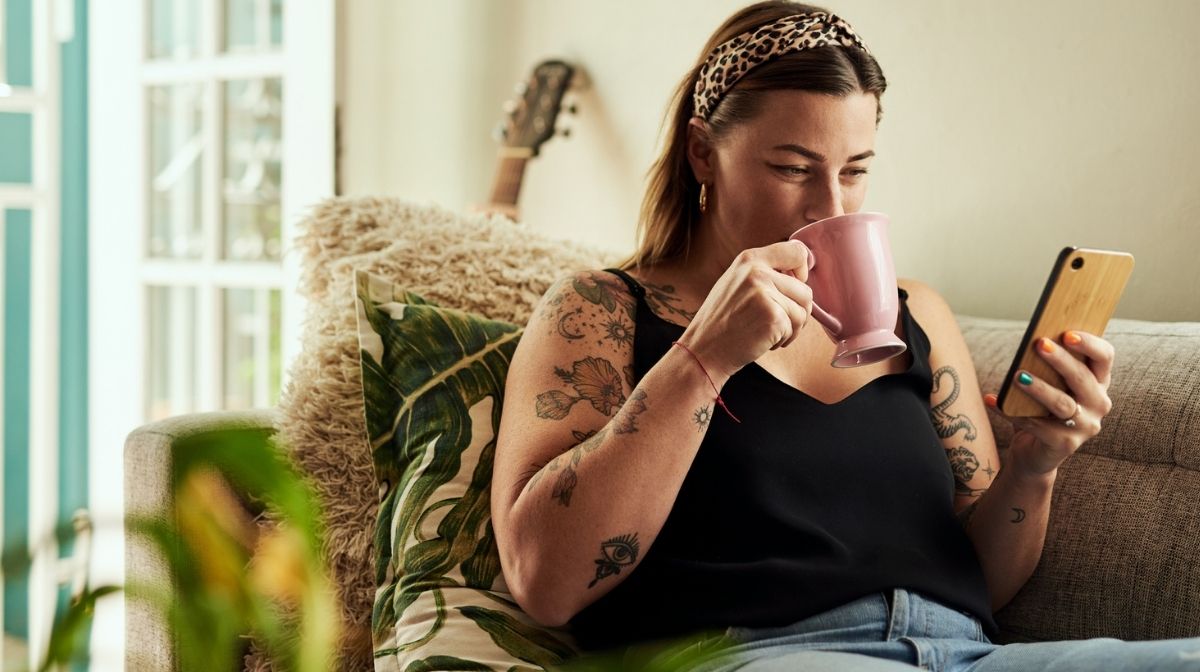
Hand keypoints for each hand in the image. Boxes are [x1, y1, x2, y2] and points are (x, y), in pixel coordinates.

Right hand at [677, 240, 815, 381]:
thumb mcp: (736, 282)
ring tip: (765, 331)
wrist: (703, 350)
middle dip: (796, 311)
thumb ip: (764, 272)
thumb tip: (802, 272)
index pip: (797, 252)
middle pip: (805, 290)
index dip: (802, 272)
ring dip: (790, 328)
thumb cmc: (722, 321)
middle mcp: (757, 272)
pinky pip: (795, 329)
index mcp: (749, 259)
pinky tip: (761, 340)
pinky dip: (782, 340)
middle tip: (773, 322)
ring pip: (803, 311)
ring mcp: (764, 293)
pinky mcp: (772, 317)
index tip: (792, 287)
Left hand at [985, 331, 1115, 477]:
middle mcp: (1099, 404)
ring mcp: (1085, 426)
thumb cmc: (1041, 409)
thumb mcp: (1048, 385)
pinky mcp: (1066, 444)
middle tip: (1039, 344)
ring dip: (1039, 388)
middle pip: (1082, 378)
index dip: (1089, 344)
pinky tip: (992, 400)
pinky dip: (1011, 412)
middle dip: (1060, 360)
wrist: (1034, 453)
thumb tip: (1033, 341)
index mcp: (1098, 382)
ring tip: (1018, 375)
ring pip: (1063, 403)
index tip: (1067, 333)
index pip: (1104, 357)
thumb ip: (1046, 366)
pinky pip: (1037, 425)